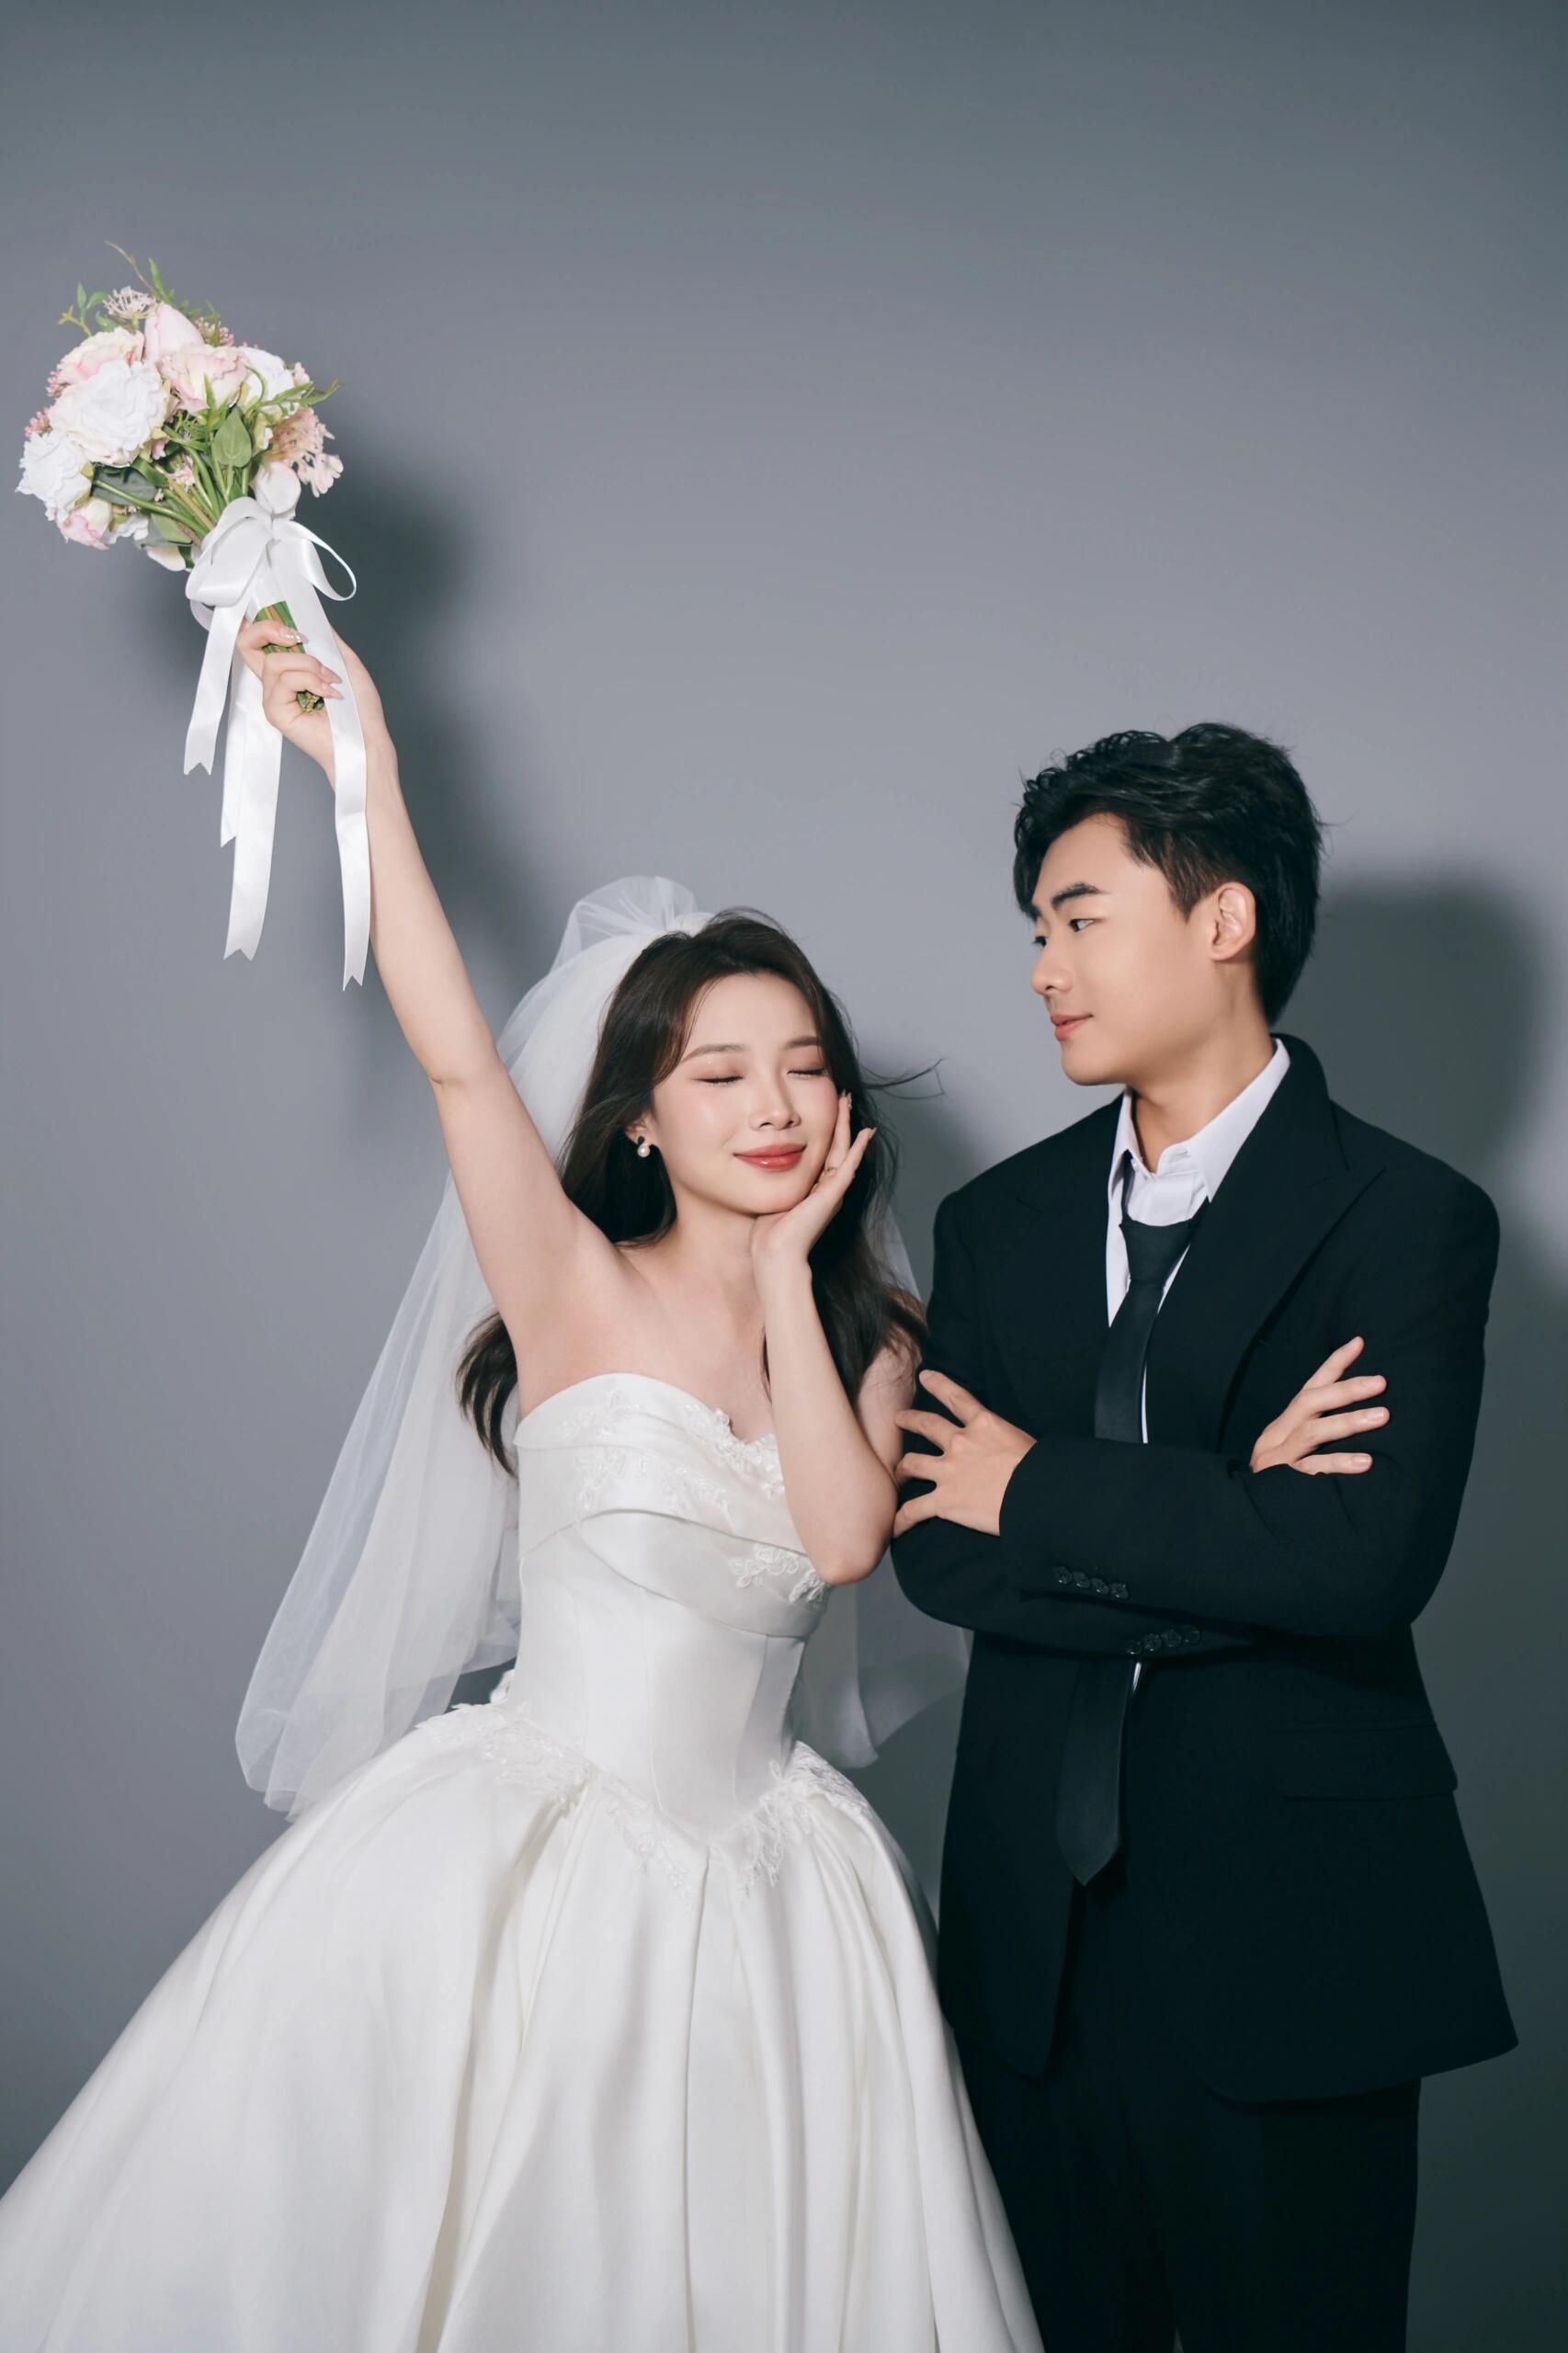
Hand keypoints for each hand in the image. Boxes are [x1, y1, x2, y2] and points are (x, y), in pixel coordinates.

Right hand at [236, 620, 388, 787]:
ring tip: (330, 681)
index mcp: (290, 670)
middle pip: (246, 644)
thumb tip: (314, 619)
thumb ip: (327, 640)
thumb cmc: (361, 709)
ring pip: (274, 662)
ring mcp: (274, 697)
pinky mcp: (275, 712)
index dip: (262, 624)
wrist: (368, 738)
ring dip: (309, 665)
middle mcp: (277, 683)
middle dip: (269, 629)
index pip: (259, 641)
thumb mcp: (346, 662)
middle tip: (298, 638)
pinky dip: (310, 681)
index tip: (288, 621)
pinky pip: (284, 681)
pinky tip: (327, 694)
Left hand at [749, 1092, 875, 1282]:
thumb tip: (763, 1166)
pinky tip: (866, 1132)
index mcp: (814, 1190)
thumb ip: (776, 1182)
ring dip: (847, 1125)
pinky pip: (850, 1164)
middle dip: (839, 1121)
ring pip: (844, 1150)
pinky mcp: (834, 1193)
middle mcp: (827, 1189)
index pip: (824, 1154)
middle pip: (837, 1147)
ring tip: (848, 1102)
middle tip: (843, 1097)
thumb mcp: (774, 1197)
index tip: (826, 1112)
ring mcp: (832, 1190)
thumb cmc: (769, 1233)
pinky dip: (859, 1148)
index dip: (827, 1132)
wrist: (776, 1252)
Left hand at [891, 1368, 1036, 1536]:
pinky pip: (914, 1510)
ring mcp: (948, 1472)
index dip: (939, 1384)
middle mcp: (960, 1443)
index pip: (956, 1397)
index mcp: (984, 1425)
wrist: (1035, 1495)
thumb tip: (1008, 1446)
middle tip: (899, 1418)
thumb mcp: (1023, 1441)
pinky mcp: (944, 1501)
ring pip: (912, 1463)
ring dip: (901, 1467)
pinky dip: (902, 1519)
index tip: (925, 1376)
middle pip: (927, 1425)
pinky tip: (895, 1527)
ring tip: (897, 1471)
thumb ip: (1005, 1440)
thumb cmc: (1041, 1470)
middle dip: (910, 1420)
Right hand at [1250, 1335, 1388, 1474]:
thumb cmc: (1281, 1482)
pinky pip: (1312, 1471)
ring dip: (1349, 1422)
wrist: (1244, 1516)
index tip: (1359, 1342)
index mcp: (1284, 1425)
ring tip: (1383, 1416)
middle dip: (1346, 1389)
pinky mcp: (1282, 1484)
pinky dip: (1339, 1464)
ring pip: (1312, 1433)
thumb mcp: (1296, 1452)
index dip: (1334, 1365)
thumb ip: (1319, 1433)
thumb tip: (1363, 1414)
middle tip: (1381, 1382)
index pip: (1310, 1388)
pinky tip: (1366, 1463)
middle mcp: (1278, 1436)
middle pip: (1309, 1403)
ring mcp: (1278, 1460)